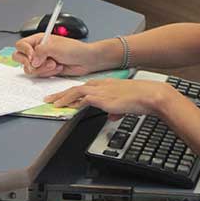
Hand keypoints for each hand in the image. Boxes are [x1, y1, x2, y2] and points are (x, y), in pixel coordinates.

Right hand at [13, 34, 110, 76]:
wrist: (86, 60)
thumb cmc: (74, 49)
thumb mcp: (55, 47)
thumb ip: (40, 52)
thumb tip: (32, 61)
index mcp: (38, 40)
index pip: (21, 45)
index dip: (25, 51)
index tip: (33, 56)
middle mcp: (38, 50)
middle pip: (20, 57)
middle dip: (30, 62)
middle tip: (39, 63)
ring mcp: (41, 61)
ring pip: (29, 68)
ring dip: (42, 68)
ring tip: (54, 64)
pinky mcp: (45, 70)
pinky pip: (39, 75)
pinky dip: (47, 73)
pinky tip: (58, 68)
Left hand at [44, 78, 175, 118]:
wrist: (149, 95)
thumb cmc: (142, 98)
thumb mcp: (125, 105)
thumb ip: (116, 109)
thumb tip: (112, 116)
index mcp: (107, 84)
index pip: (85, 86)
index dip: (73, 91)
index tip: (65, 95)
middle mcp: (102, 85)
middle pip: (76, 87)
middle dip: (62, 93)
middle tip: (50, 98)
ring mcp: (101, 90)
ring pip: (76, 91)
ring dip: (62, 97)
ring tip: (52, 103)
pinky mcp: (101, 97)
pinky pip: (82, 99)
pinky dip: (72, 102)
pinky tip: (66, 107)